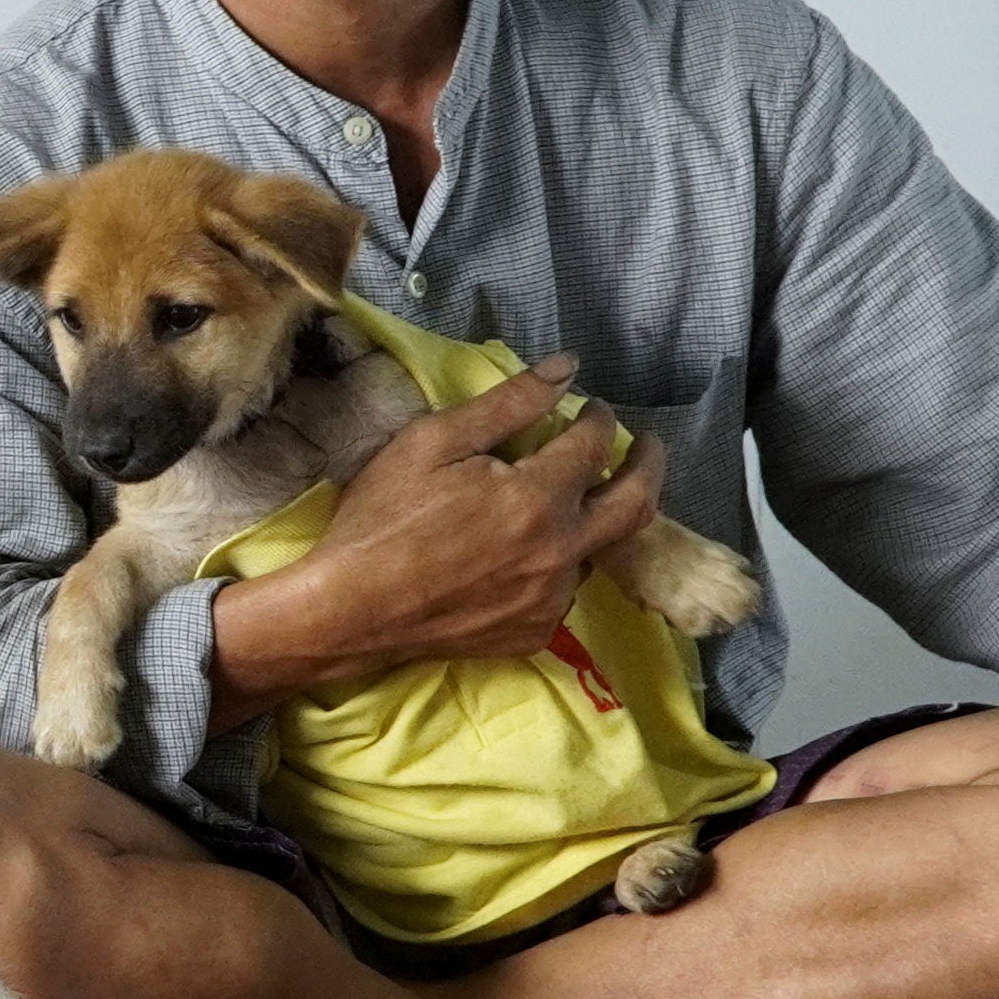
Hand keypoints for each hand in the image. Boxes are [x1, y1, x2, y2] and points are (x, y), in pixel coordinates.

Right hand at [214, 356, 666, 708]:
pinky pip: (565, 590)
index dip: (597, 418)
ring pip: (600, 550)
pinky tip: (533, 552)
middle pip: (637, 505)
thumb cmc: (382, 518)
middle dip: (648, 466)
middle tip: (645, 446)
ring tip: (582, 498)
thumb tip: (565, 368)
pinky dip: (561, 562)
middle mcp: (560, 550)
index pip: (593, 444)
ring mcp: (552, 598)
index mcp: (538, 497)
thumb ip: (507, 403)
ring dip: (598, 518)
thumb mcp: (432, 442)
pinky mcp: (534, 631)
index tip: (591, 408)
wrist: (349, 612)